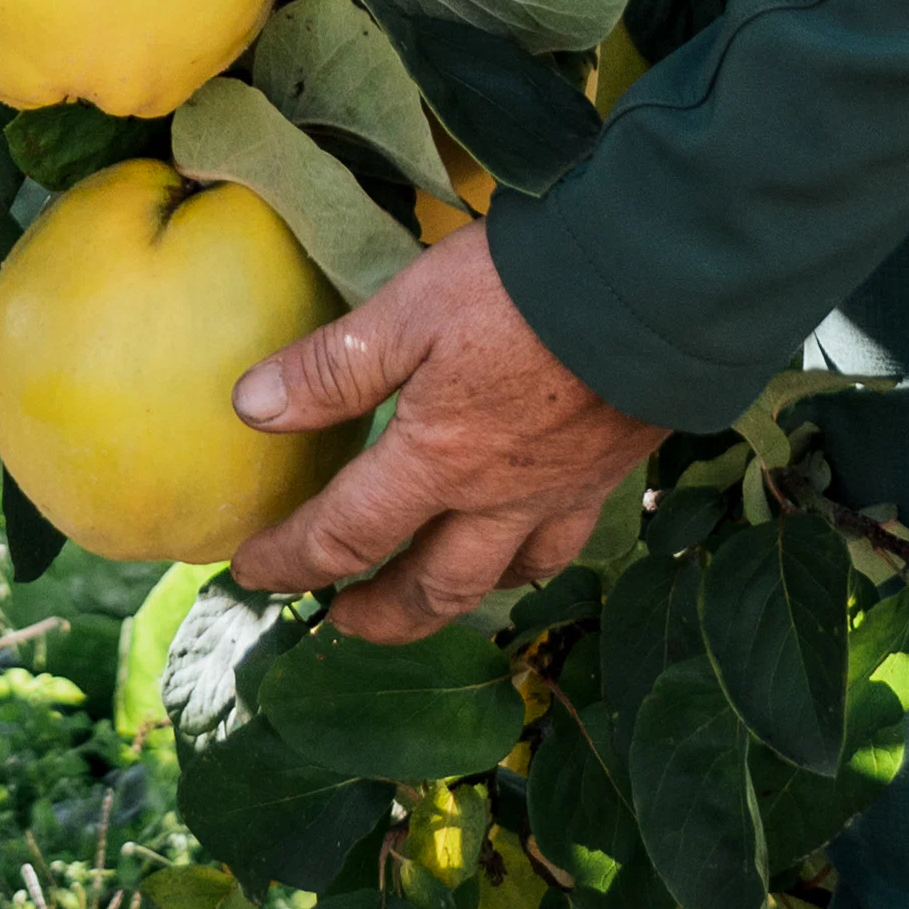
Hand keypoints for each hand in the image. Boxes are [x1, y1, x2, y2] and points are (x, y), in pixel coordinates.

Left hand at [224, 220, 662, 639]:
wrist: (657, 288)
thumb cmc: (525, 290)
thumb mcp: (409, 310)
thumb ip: (334, 366)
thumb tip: (253, 408)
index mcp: (437, 462)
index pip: (346, 535)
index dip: (291, 559)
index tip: (251, 571)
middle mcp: (496, 500)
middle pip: (428, 589)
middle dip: (375, 615)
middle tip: (338, 620)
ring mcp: (559, 494)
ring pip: (500, 580)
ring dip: (450, 602)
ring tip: (424, 599)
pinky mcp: (607, 473)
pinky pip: (563, 546)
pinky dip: (529, 564)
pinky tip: (519, 546)